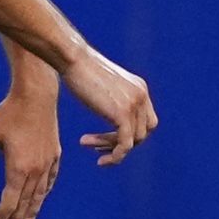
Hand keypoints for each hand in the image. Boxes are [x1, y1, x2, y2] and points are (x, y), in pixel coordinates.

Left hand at [0, 87, 59, 218]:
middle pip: (24, 204)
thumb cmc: (9, 113)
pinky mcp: (55, 154)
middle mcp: (35, 171)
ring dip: (31, 214)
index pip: (8, 203)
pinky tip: (42, 198)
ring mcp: (47, 164)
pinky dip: (44, 193)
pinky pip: (50, 180)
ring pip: (39, 196)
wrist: (36, 96)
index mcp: (18, 169)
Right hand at [63, 47, 156, 166]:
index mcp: (139, 88)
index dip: (130, 133)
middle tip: (97, 147)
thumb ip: (112, 97)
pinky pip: (125, 145)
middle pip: (142, 132)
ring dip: (111, 148)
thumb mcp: (102, 83)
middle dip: (120, 142)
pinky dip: (115, 156)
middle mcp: (142, 96)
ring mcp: (134, 104)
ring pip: (133, 140)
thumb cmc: (77, 67)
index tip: (107, 138)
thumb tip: (107, 108)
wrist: (72, 58)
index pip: (146, 121)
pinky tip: (101, 161)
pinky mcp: (123, 114)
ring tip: (88, 146)